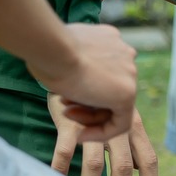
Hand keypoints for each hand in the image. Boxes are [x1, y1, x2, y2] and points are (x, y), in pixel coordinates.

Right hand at [28, 22, 135, 138]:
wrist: (51, 48)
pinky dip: (101, 132)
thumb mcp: (61, 53)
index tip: (64, 100)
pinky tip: (80, 135)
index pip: (102, 74)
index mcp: (110, 40)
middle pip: (108, 90)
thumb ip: (73, 61)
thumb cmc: (45, 50)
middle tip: (65, 110)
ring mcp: (129, 72)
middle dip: (85, 105)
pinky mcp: (128, 92)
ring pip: (114, 106)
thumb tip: (67, 69)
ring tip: (67, 116)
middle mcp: (124, 54)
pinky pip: (120, 122)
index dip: (82, 91)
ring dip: (89, 117)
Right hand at [50, 101, 158, 175]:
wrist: (74, 67)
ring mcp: (92, 125)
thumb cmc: (99, 101)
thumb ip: (130, 141)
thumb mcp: (121, 117)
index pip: (148, 158)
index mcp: (133, 127)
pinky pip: (64, 151)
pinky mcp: (69, 123)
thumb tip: (138, 168)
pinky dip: (61, 169)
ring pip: (95, 163)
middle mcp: (116, 127)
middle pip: (123, 166)